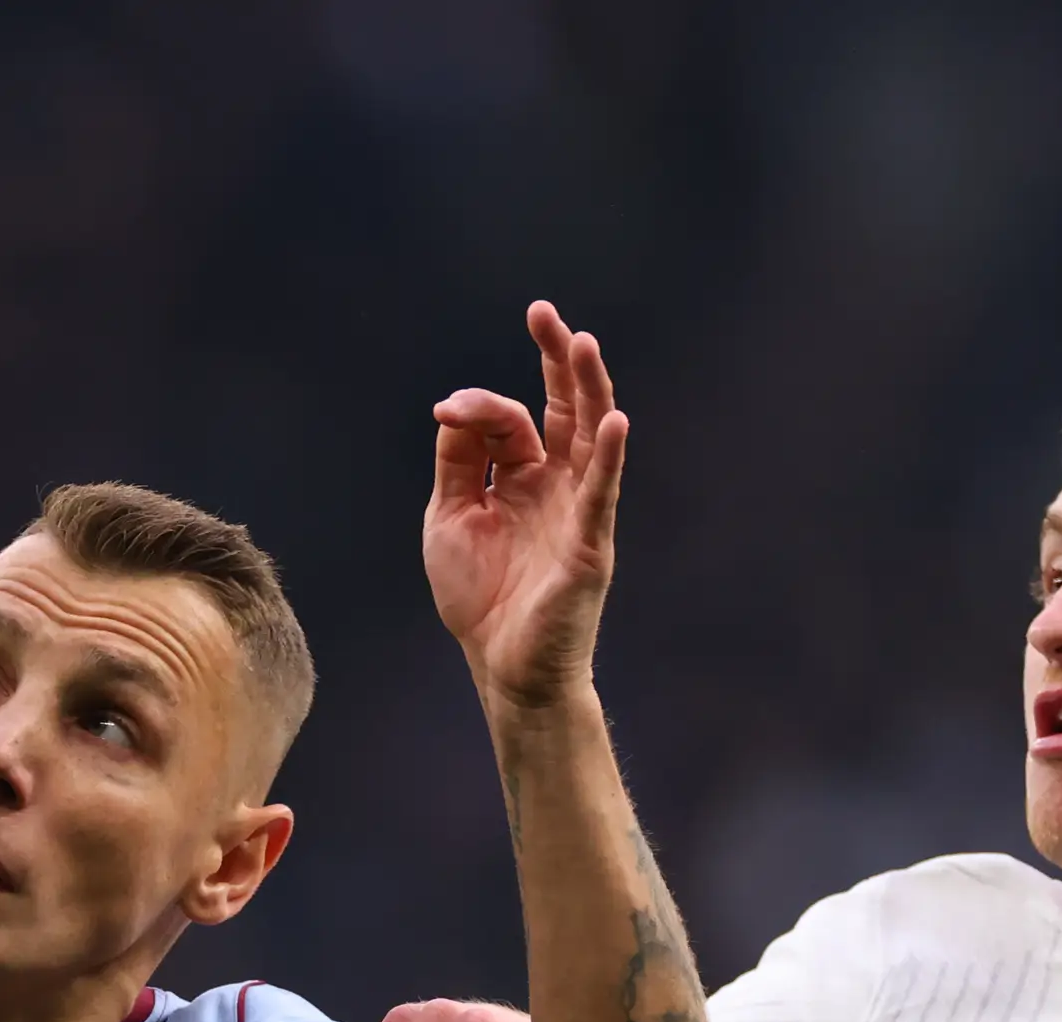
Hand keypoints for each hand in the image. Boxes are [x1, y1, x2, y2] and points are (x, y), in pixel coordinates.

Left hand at [425, 301, 627, 713]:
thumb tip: (454, 408)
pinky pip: (602, 494)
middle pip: (564, 410)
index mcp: (523, 479)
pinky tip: (614, 420)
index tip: (447, 411)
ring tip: (584, 344)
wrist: (504, 667)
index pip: (509, 422)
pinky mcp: (589, 545)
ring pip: (590, 439)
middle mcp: (556, 486)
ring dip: (589, 390)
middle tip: (544, 314)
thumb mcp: (449, 518)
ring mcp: (577, 512)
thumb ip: (456, 462)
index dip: (477, 408)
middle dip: (556, 361)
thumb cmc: (482, 599)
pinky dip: (610, 457)